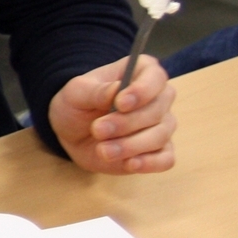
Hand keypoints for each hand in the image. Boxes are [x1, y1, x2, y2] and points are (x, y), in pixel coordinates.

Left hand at [48, 55, 176, 173]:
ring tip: (102, 150)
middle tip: (98, 130)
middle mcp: (158, 98)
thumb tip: (118, 90)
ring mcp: (161, 125)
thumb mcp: (76, 93)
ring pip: (160, 136)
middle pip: (157, 110)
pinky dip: (149, 163)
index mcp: (141, 73)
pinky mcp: (158, 151)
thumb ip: (96, 91)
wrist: (72, 131)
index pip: (155, 77)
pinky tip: (129, 163)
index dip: (142, 90)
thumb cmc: (77, 104)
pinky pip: (166, 159)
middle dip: (126, 123)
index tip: (120, 103)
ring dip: (130, 145)